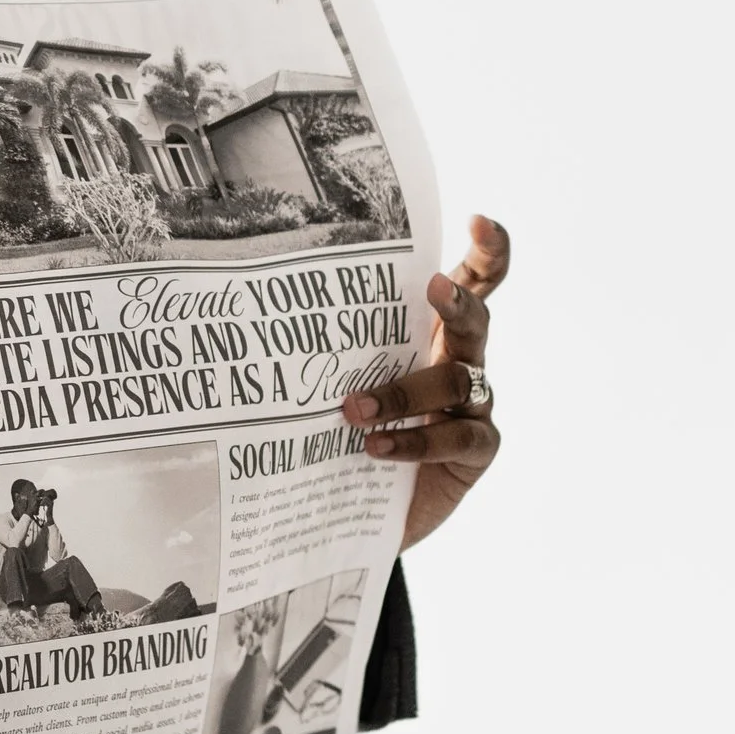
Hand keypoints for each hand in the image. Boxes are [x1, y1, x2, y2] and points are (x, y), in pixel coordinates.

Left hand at [341, 214, 507, 549]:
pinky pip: (459, 439)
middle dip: (459, 300)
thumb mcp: (329, 381)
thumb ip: (319, 346)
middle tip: (433, 287)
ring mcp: (474, 408)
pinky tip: (377, 449)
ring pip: (459, 381)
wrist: (351, 512)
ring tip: (354, 410)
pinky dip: (416, 442)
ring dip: (405, 391)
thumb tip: (247, 303)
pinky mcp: (475, 453)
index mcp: (430, 332)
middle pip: (476, 320)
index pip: (472, 283)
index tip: (479, 220)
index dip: (487, 251)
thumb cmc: (339, 433)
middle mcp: (459, 361)